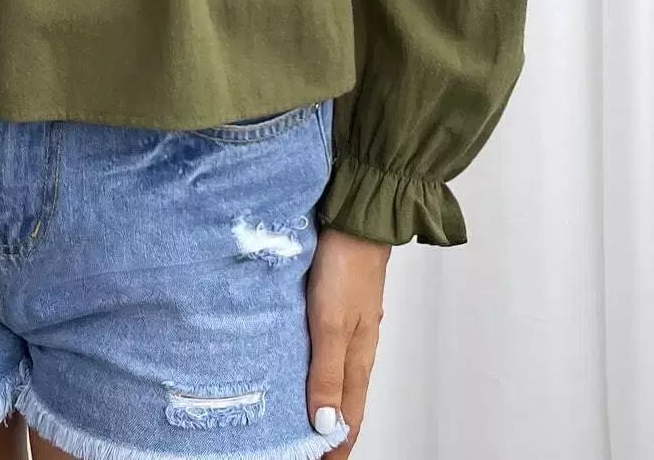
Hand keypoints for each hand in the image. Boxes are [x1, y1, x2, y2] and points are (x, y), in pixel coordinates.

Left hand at [305, 224, 390, 453]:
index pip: (349, 418)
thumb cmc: (346, 266)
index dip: (335, 446)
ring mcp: (349, 327)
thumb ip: (326, 373)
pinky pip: (328, 350)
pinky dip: (317, 369)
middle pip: (344, 401)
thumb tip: (325, 425)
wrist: (355, 220)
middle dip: (330, 430)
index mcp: (358, 359)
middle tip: (308, 449)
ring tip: (301, 417)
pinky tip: (299, 364)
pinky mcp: (337, 306)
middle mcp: (356, 348)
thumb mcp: (331, 324)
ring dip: (323, 401)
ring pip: (336, 376)